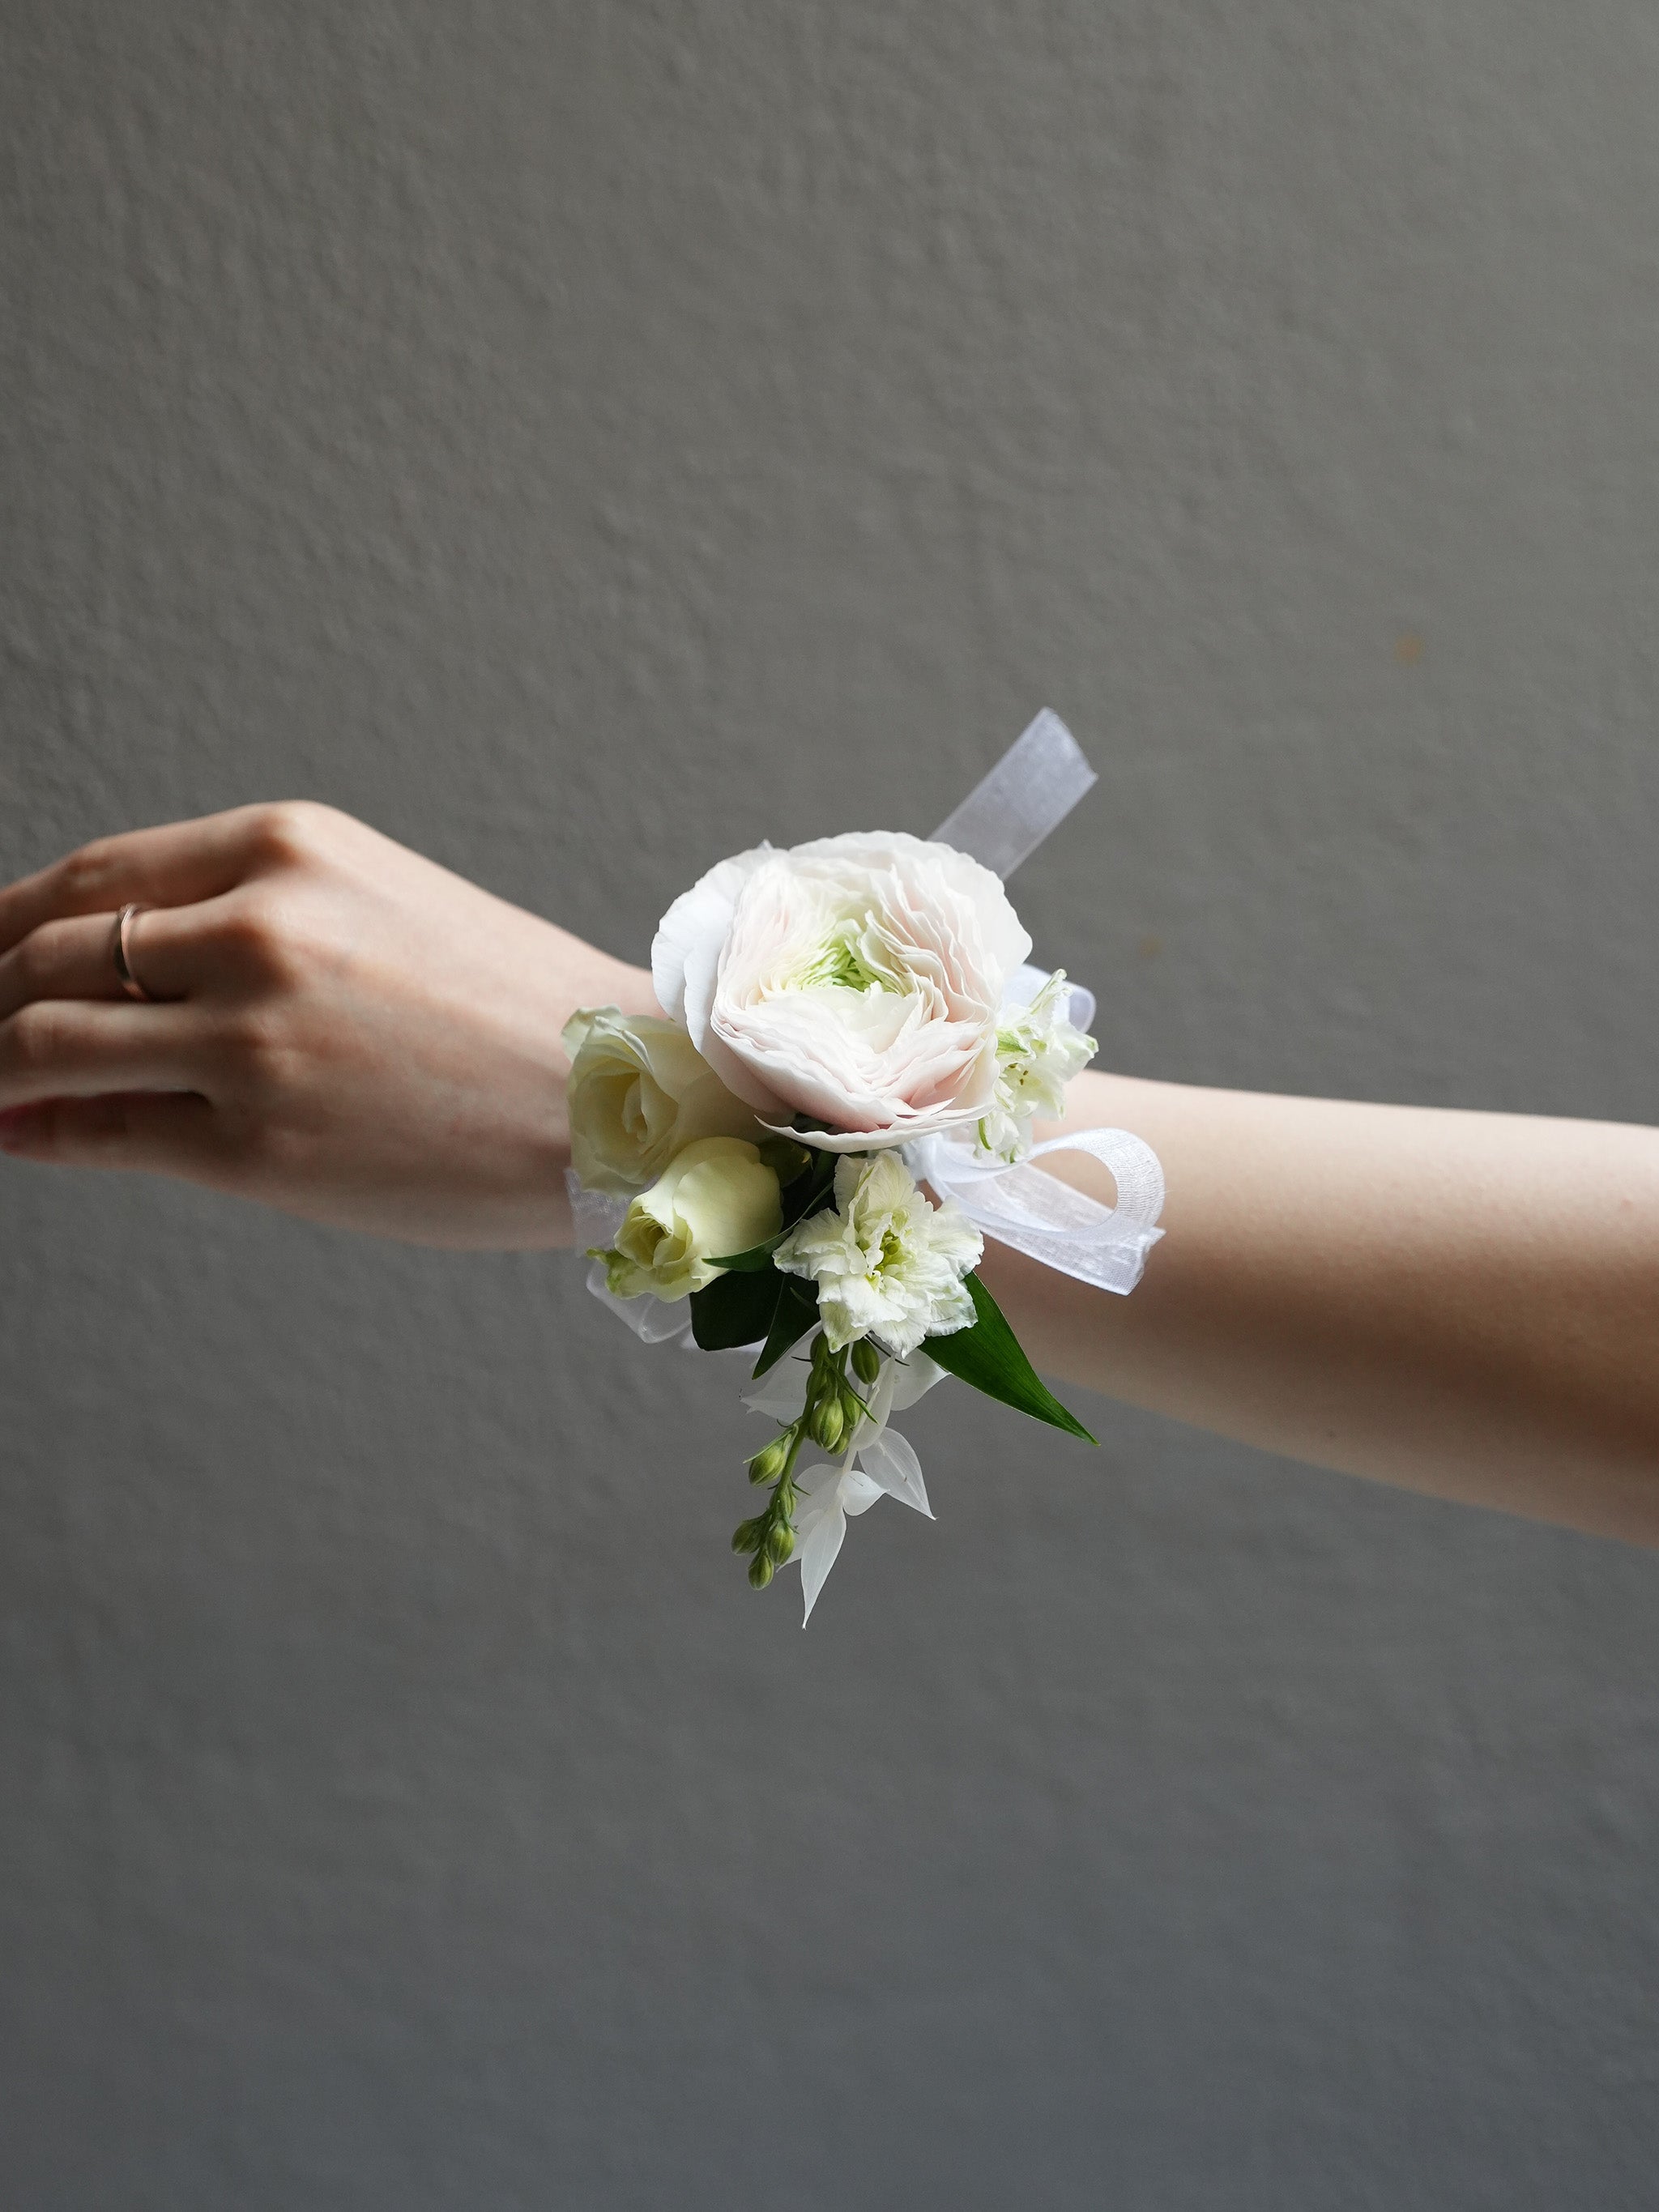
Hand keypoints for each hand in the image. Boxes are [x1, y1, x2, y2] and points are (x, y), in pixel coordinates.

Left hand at [0, 803, 657, 1244]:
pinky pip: (95, 1132)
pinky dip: (30, 1132)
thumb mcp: (377, 911)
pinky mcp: (257, 1146)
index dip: (4, 919)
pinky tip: (11, 1133)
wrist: (624, 1101)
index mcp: (291, 850)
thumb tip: (82, 964)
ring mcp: (252, 1041)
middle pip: (45, 950)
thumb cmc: (511, 1009)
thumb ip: (240, 919)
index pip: (90, 874)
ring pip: (41, 1040)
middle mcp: (258, 930)